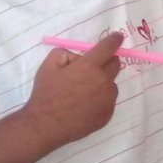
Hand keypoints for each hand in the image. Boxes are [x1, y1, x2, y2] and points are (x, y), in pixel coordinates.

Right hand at [22, 33, 122, 149]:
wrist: (45, 124)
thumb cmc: (45, 94)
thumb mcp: (48, 65)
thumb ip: (66, 53)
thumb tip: (80, 56)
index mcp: (89, 66)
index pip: (109, 47)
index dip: (114, 40)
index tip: (118, 37)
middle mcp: (103, 81)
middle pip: (115, 64)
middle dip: (106, 61)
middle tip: (91, 68)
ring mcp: (108, 99)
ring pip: (111, 84)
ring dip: (102, 83)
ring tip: (82, 93)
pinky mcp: (108, 114)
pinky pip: (108, 101)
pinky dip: (100, 99)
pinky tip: (84, 106)